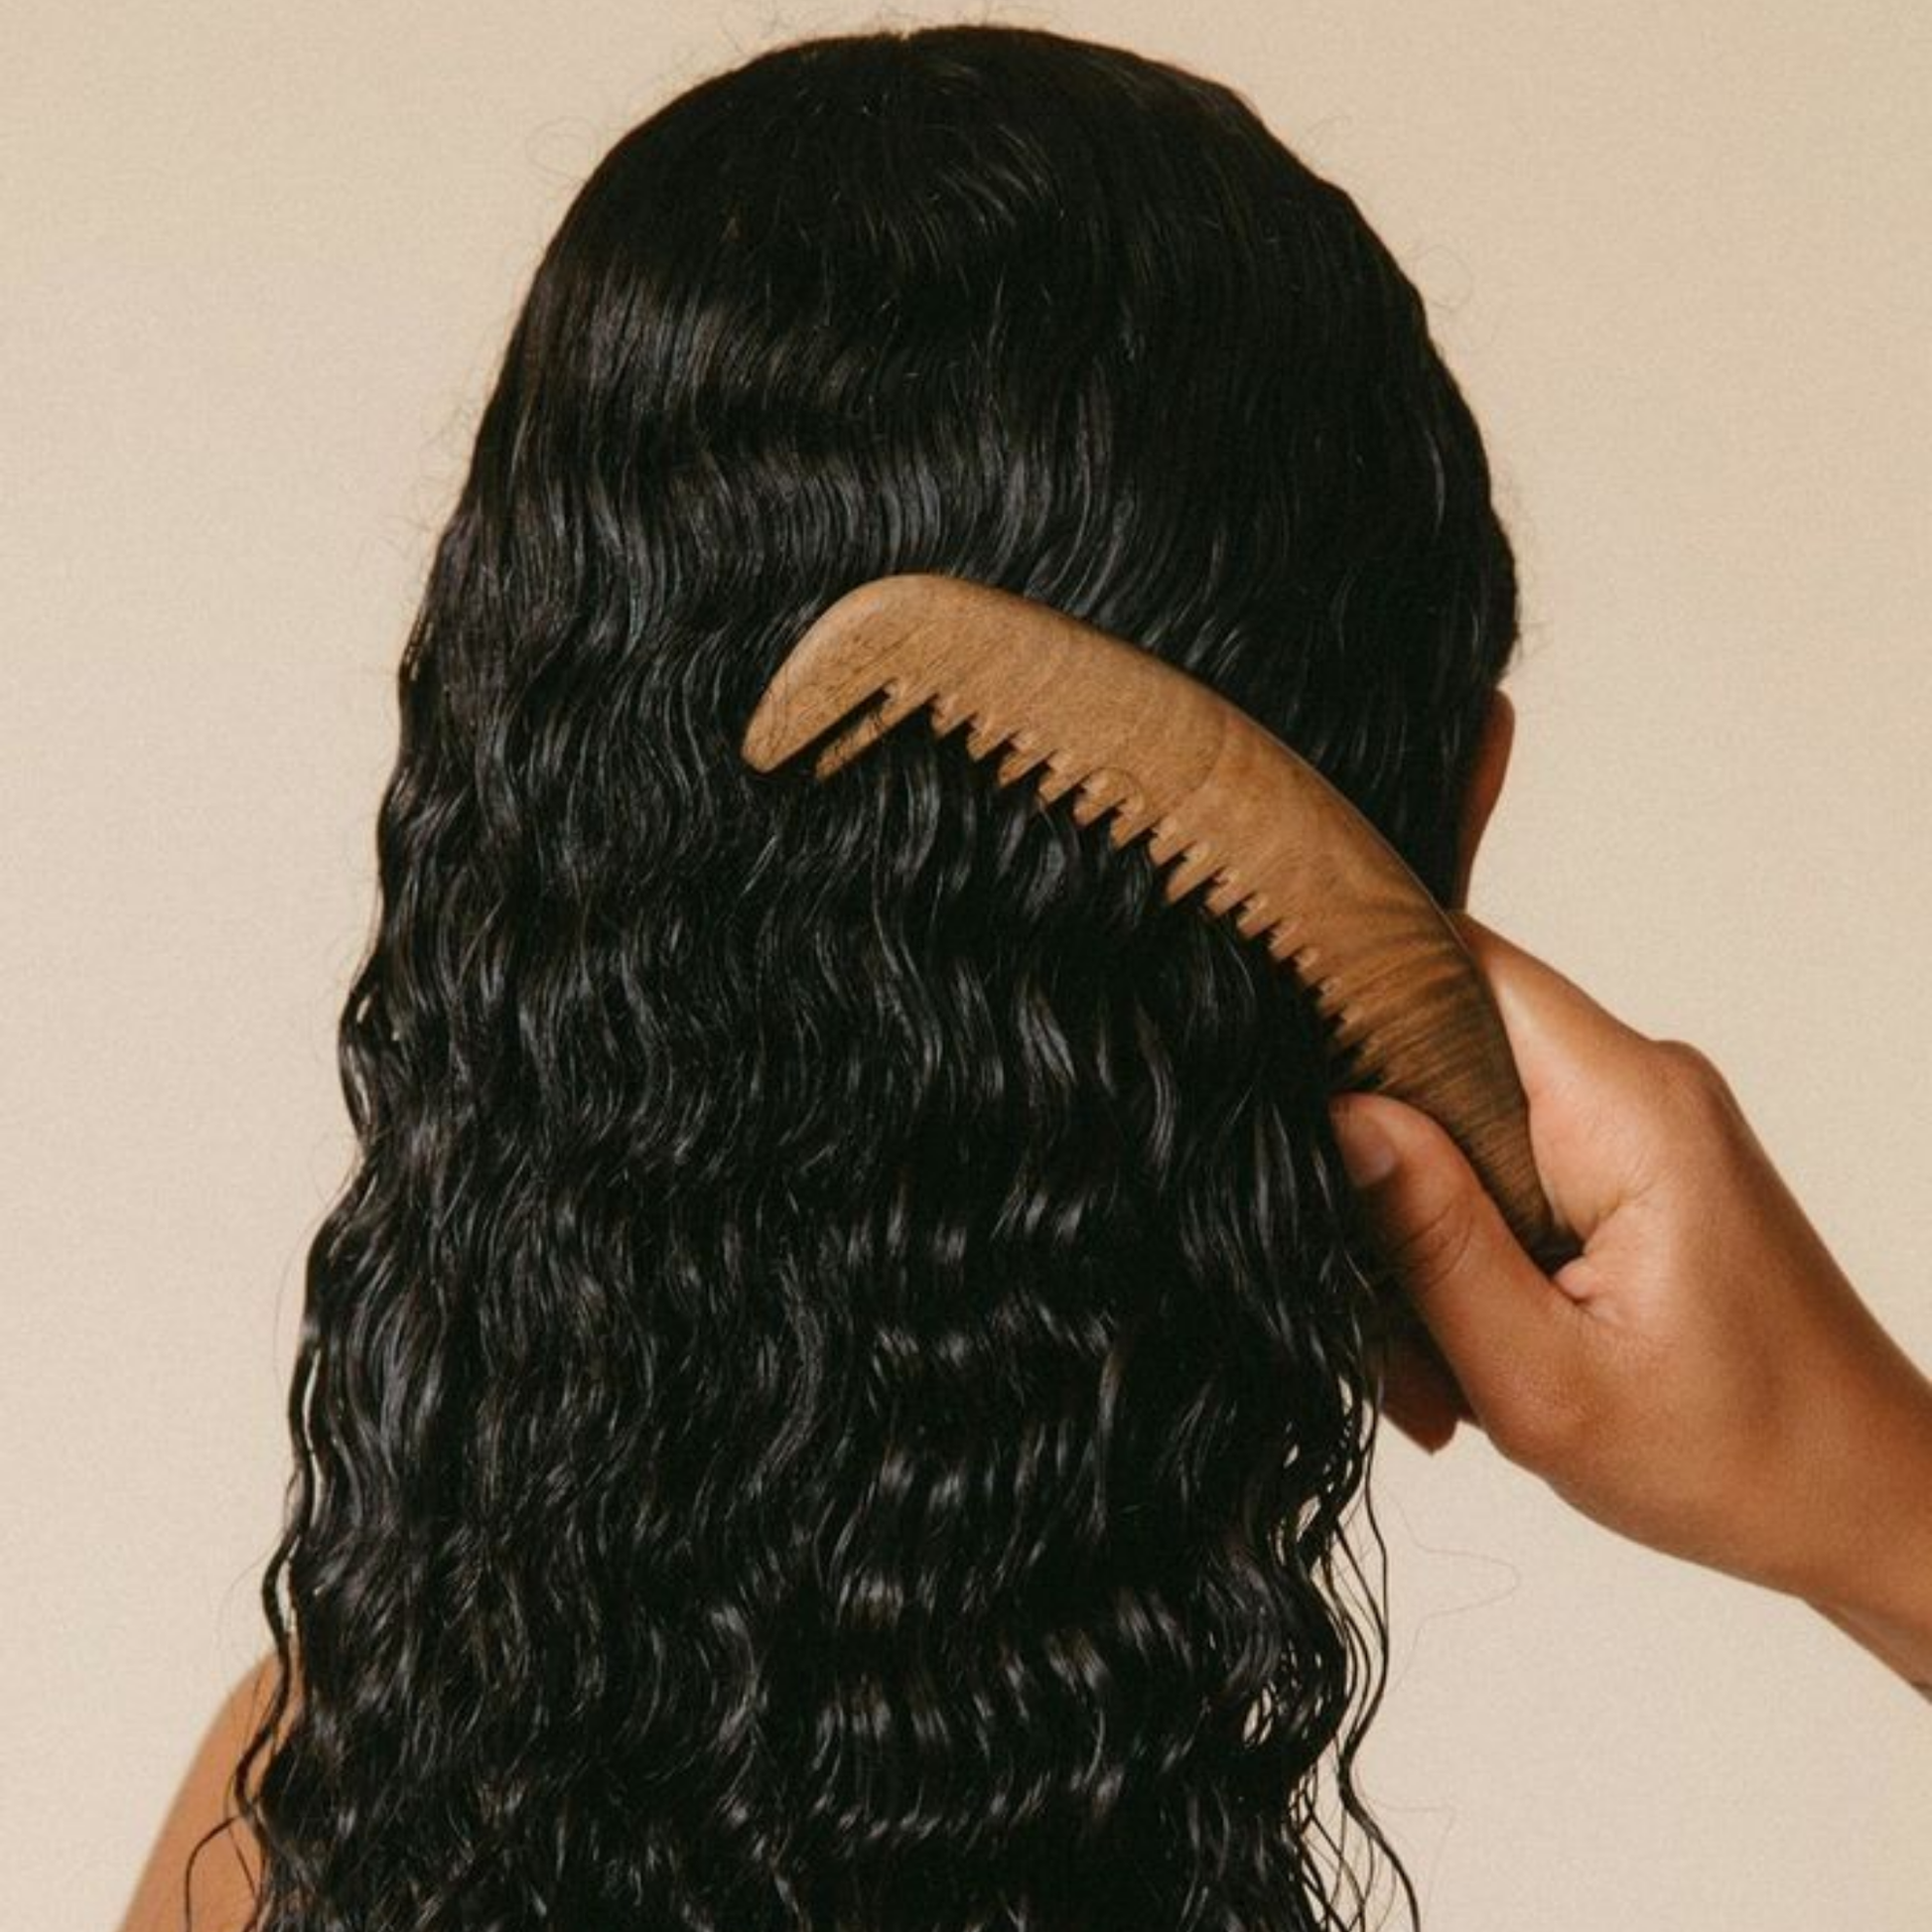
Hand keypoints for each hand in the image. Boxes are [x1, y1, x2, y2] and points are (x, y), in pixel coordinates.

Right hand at [1328, 913, 1931, 1692]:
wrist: (1868, 1503)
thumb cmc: (1736, 1459)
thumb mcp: (1543, 1377)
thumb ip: (1430, 1238)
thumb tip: (1335, 1112)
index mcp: (1628, 1106)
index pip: (1454, 962)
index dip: (1343, 982)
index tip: (1260, 1059)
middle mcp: (1638, 1083)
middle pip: (1441, 1051)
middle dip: (1375, 1170)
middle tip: (1365, 1308)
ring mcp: (1637, 1120)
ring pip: (1460, 1123)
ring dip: (1418, 1234)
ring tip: (1436, 1370)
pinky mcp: (1629, 1163)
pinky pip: (1503, 1166)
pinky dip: (1464, 1250)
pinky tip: (1468, 1351)